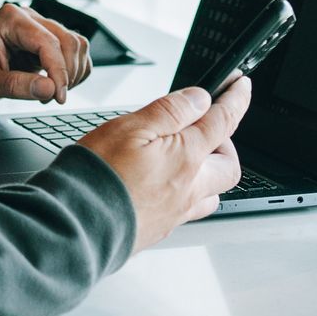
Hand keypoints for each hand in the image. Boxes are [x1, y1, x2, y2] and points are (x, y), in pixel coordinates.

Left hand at [0, 2, 92, 108]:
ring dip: (73, 72)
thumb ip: (16, 85)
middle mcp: (28, 19)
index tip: (59, 97)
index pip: (48, 42)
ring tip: (51, 93)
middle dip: (67, 73)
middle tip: (53, 99)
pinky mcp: (46, 42)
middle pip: (68, 41)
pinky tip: (55, 86)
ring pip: (76, 45)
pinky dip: (73, 71)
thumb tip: (50, 89)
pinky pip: (74, 52)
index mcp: (11, 19)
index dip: (59, 71)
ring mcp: (39, 28)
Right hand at [78, 77, 250, 250]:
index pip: (224, 121)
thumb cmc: (99, 176)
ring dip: (208, 175)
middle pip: (229, 166)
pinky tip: (164, 187)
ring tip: (187, 160)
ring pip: (211, 194)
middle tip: (208, 130)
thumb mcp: (131, 126)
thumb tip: (200, 99)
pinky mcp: (158, 229)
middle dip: (226, 145)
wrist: (76, 224)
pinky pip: (186, 212)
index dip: (236, 99)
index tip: (240, 86)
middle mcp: (188, 188)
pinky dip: (185, 194)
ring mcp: (175, 213)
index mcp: (187, 157)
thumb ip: (170, 111)